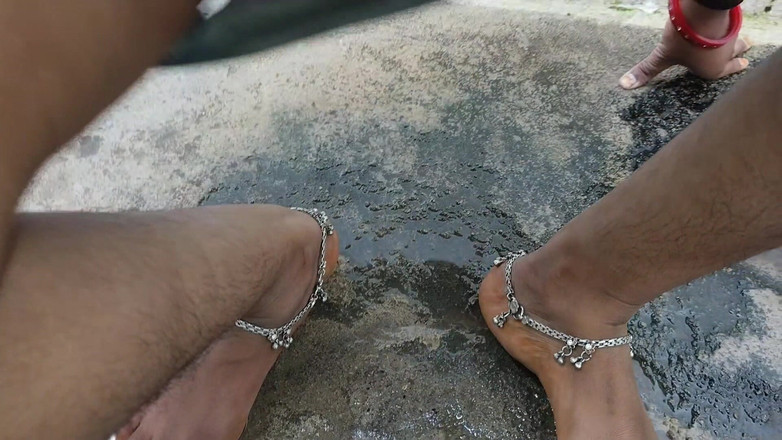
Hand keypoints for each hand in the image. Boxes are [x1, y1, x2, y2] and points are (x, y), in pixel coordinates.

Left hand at [619, 0, 750, 89]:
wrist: (703, 11)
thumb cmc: (685, 40)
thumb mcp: (662, 55)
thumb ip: (647, 70)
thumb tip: (624, 85)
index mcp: (713, 69)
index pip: (727, 70)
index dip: (734, 68)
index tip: (744, 64)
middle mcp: (726, 53)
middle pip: (737, 51)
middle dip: (740, 52)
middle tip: (747, 50)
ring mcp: (731, 33)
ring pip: (737, 36)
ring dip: (737, 38)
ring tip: (743, 38)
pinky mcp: (729, 17)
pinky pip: (731, 22)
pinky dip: (731, 23)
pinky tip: (726, 20)